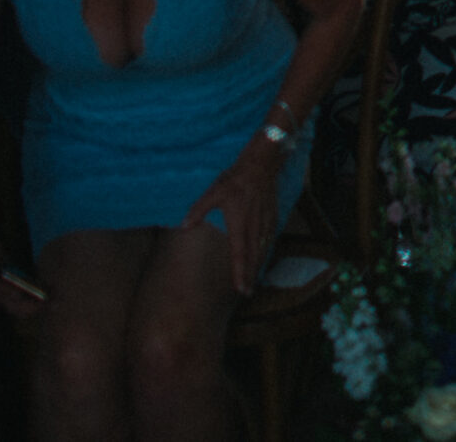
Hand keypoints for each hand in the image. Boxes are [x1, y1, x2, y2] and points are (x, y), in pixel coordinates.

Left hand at [181, 142, 284, 295]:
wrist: (262, 164)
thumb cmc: (235, 179)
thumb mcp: (213, 192)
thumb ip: (198, 210)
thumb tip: (184, 226)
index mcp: (239, 225)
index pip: (240, 256)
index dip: (240, 274)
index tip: (241, 289)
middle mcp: (254, 227)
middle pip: (253, 257)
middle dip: (250, 275)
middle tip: (247, 291)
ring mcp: (265, 221)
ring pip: (262, 248)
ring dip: (257, 264)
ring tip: (253, 276)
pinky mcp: (272, 214)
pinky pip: (269, 236)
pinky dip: (265, 248)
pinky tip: (263, 251)